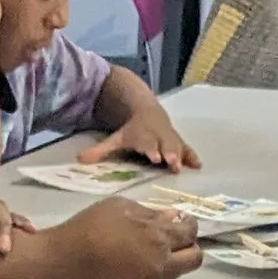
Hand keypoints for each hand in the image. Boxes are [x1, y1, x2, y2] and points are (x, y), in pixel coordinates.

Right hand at [34, 195, 202, 278]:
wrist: (64, 261)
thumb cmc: (90, 226)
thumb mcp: (121, 207)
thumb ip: (151, 213)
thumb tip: (172, 217)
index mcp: (158, 237)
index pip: (191, 232)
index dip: (188, 224)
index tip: (179, 221)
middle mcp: (160, 264)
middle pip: (194, 259)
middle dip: (189, 246)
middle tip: (173, 239)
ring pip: (177, 273)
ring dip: (173, 261)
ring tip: (151, 251)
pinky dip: (155, 272)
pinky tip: (137, 263)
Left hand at [81, 108, 200, 172]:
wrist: (148, 111)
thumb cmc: (132, 130)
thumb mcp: (116, 138)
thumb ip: (99, 150)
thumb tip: (79, 159)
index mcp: (142, 135)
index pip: (146, 143)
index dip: (150, 149)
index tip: (153, 157)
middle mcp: (158, 135)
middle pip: (164, 144)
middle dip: (168, 153)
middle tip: (171, 163)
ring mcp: (169, 138)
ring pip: (177, 146)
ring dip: (181, 156)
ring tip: (183, 167)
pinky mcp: (178, 141)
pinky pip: (186, 148)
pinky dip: (191, 156)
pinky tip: (198, 165)